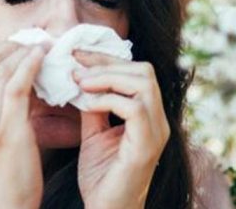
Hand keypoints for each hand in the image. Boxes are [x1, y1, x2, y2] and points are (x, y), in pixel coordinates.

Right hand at [0, 40, 48, 208]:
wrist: (0, 205)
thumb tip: (9, 72)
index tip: (18, 44)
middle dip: (10, 44)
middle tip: (33, 41)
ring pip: (3, 68)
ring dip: (26, 52)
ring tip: (43, 47)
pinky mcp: (7, 129)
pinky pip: (18, 84)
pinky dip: (31, 65)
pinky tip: (42, 58)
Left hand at [71, 50, 170, 208]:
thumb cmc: (101, 179)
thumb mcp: (94, 134)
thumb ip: (93, 107)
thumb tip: (81, 78)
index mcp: (149, 116)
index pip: (137, 72)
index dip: (108, 59)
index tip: (78, 55)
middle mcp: (159, 121)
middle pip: (144, 71)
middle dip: (108, 62)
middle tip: (77, 66)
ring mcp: (156, 133)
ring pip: (143, 84)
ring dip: (108, 77)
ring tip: (80, 81)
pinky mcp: (146, 146)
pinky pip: (135, 108)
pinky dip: (109, 99)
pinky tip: (87, 103)